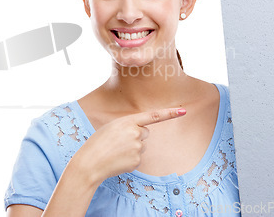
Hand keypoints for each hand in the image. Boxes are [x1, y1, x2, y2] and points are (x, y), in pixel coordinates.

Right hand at [70, 107, 185, 184]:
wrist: (90, 162)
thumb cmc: (98, 143)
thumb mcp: (112, 127)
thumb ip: (128, 126)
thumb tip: (142, 134)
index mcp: (128, 121)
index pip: (153, 116)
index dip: (170, 113)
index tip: (183, 111)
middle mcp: (136, 133)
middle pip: (146, 132)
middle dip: (136, 136)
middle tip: (119, 141)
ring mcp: (137, 148)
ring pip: (142, 146)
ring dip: (132, 148)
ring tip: (116, 151)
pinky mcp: (137, 161)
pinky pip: (138, 157)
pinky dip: (130, 159)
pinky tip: (118, 160)